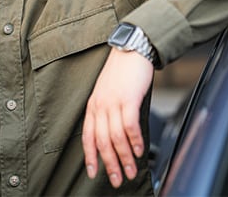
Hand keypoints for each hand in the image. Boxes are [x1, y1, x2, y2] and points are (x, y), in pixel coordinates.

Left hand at [82, 47, 153, 187]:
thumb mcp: (108, 93)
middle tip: (118, 180)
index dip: (90, 157)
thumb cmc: (123, 72)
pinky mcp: (128, 98)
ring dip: (125, 158)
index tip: (93, 173)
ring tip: (132, 171)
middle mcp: (100, 105)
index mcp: (93, 106)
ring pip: (116, 137)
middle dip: (110, 164)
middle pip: (102, 142)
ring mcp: (113, 102)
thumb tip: (116, 137)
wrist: (133, 48)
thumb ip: (108, 113)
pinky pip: (129, 126)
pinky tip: (139, 150)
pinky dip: (134, 141)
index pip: (88, 136)